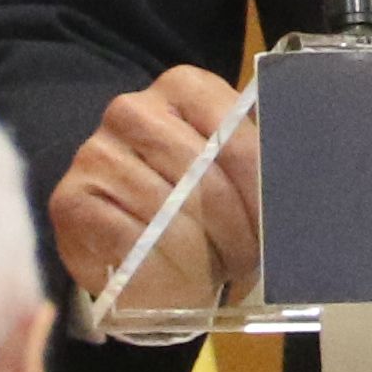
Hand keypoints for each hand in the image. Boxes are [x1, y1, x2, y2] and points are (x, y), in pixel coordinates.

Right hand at [52, 68, 264, 327]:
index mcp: (186, 88)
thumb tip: (301, 203)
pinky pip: (130, 243)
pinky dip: (161, 274)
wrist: (120, 222)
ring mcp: (96, 152)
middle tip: (248, 267)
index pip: (237, 144)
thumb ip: (259, 171)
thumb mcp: (228, 170)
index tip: (276, 235)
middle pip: (205, 182)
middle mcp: (134, 110)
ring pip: (168, 217)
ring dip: (201, 260)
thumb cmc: (189, 196)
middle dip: (236, 236)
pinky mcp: (70, 199)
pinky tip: (176, 284)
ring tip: (213, 276)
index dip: (261, 199)